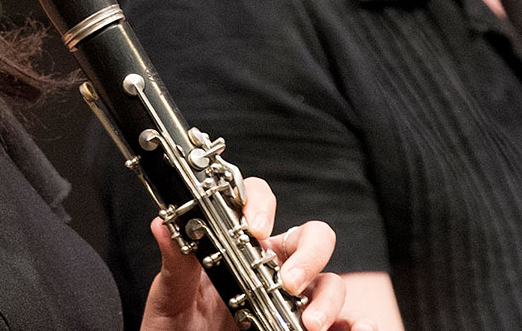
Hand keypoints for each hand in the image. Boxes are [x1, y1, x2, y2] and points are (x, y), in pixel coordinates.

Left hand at [139, 176, 368, 330]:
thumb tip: (163, 224)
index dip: (260, 204)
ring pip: (331, 281)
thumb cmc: (175, 330)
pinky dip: (359, 324)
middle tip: (288, 283)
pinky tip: (357, 329)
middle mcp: (272, 269)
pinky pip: (345, 322)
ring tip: (310, 325)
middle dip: (309, 254)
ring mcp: (294, 301)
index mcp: (238, 250)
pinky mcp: (309, 329)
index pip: (258, 205)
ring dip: (329, 298)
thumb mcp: (170, 301)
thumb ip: (175, 266)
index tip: (252, 228)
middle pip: (310, 237)